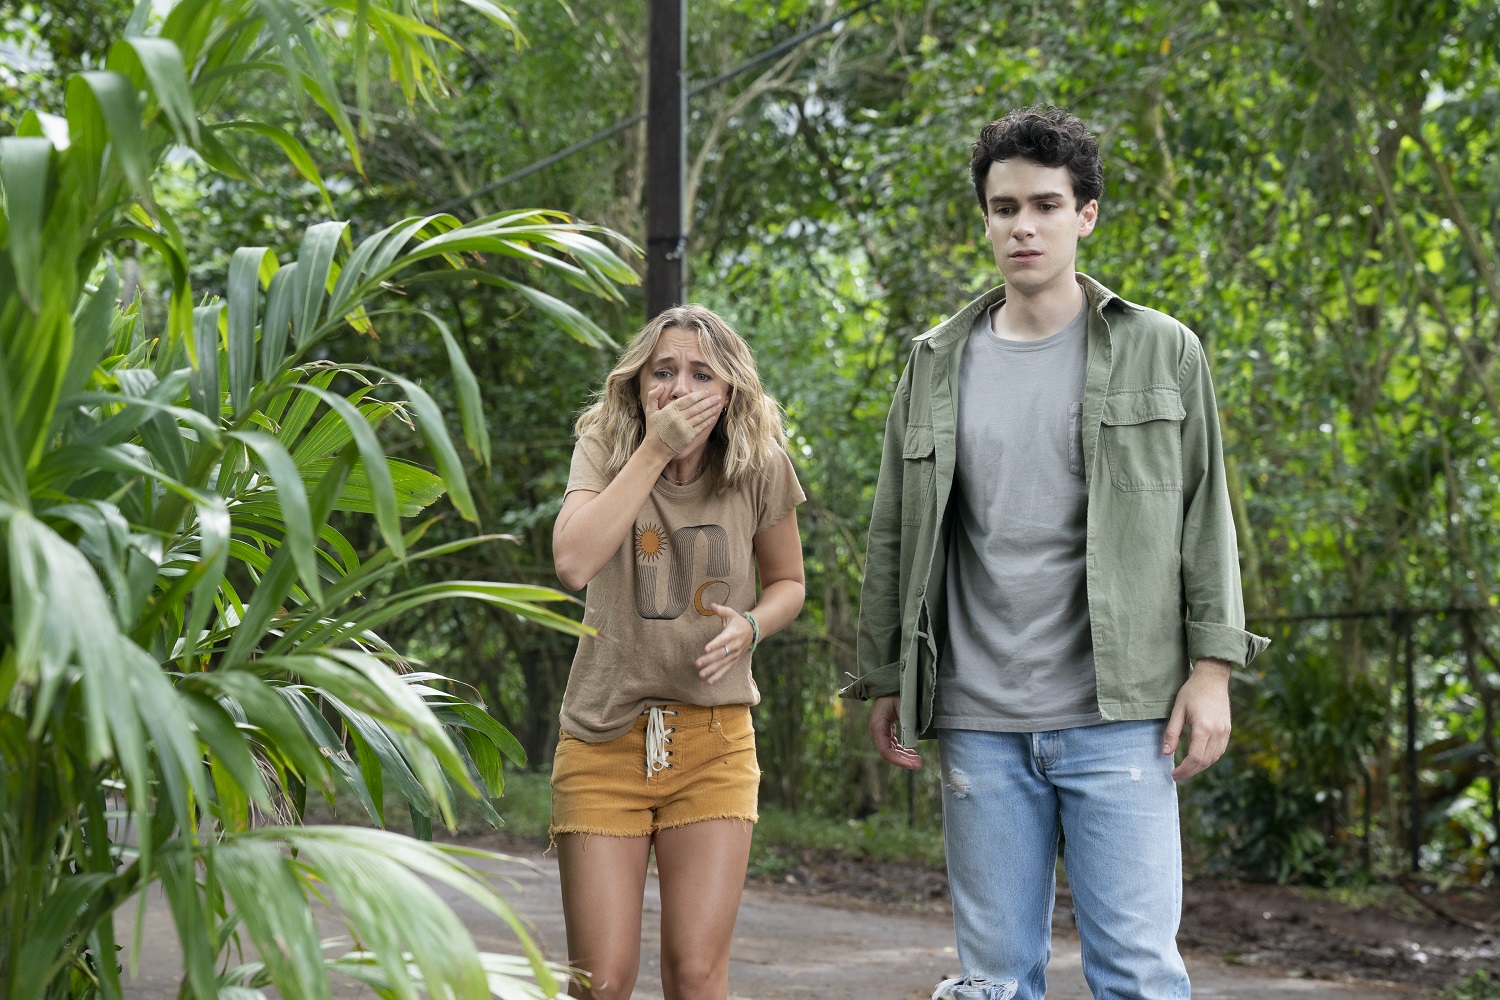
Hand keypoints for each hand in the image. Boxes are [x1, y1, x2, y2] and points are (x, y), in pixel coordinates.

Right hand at [644, 383, 721, 456]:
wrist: (655, 450)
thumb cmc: (653, 430)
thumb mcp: (650, 411)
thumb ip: (653, 396)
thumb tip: (662, 385)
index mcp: (670, 410)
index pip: (687, 399)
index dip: (698, 395)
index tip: (707, 392)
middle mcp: (678, 418)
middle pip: (697, 407)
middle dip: (709, 401)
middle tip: (718, 397)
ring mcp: (684, 428)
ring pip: (701, 416)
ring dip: (711, 410)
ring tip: (719, 405)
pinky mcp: (688, 436)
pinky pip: (700, 427)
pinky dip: (708, 421)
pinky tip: (714, 417)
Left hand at [695, 604, 751, 683]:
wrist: (753, 631)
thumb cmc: (738, 621)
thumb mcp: (731, 613)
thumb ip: (720, 610)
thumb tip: (711, 604)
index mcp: (732, 633)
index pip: (723, 639)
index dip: (715, 644)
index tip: (705, 648)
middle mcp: (734, 645)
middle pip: (721, 654)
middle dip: (709, 659)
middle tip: (697, 663)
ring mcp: (735, 654)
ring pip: (723, 663)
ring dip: (712, 670)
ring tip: (701, 674)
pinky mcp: (734, 660)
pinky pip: (726, 669)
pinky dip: (718, 676)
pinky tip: (709, 681)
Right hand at [868, 695, 922, 768]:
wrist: (892, 682)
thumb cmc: (898, 691)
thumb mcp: (904, 707)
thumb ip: (906, 724)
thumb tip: (911, 744)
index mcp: (878, 726)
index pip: (886, 751)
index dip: (898, 761)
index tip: (913, 765)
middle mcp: (878, 730)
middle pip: (889, 753)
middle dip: (904, 761)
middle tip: (919, 764)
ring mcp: (882, 730)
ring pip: (892, 750)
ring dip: (904, 756)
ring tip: (918, 760)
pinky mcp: (887, 729)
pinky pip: (894, 744)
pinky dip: (902, 750)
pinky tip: (912, 753)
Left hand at [1164, 658, 1232, 781]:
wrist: (1213, 679)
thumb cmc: (1192, 692)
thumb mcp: (1177, 710)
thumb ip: (1172, 732)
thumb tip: (1166, 753)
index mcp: (1203, 728)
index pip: (1195, 758)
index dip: (1184, 770)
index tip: (1173, 774)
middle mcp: (1217, 732)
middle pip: (1205, 762)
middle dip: (1190, 772)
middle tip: (1177, 776)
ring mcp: (1225, 732)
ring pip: (1214, 758)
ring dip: (1200, 767)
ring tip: (1186, 770)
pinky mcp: (1228, 730)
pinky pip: (1219, 751)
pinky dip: (1209, 759)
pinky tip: (1198, 760)